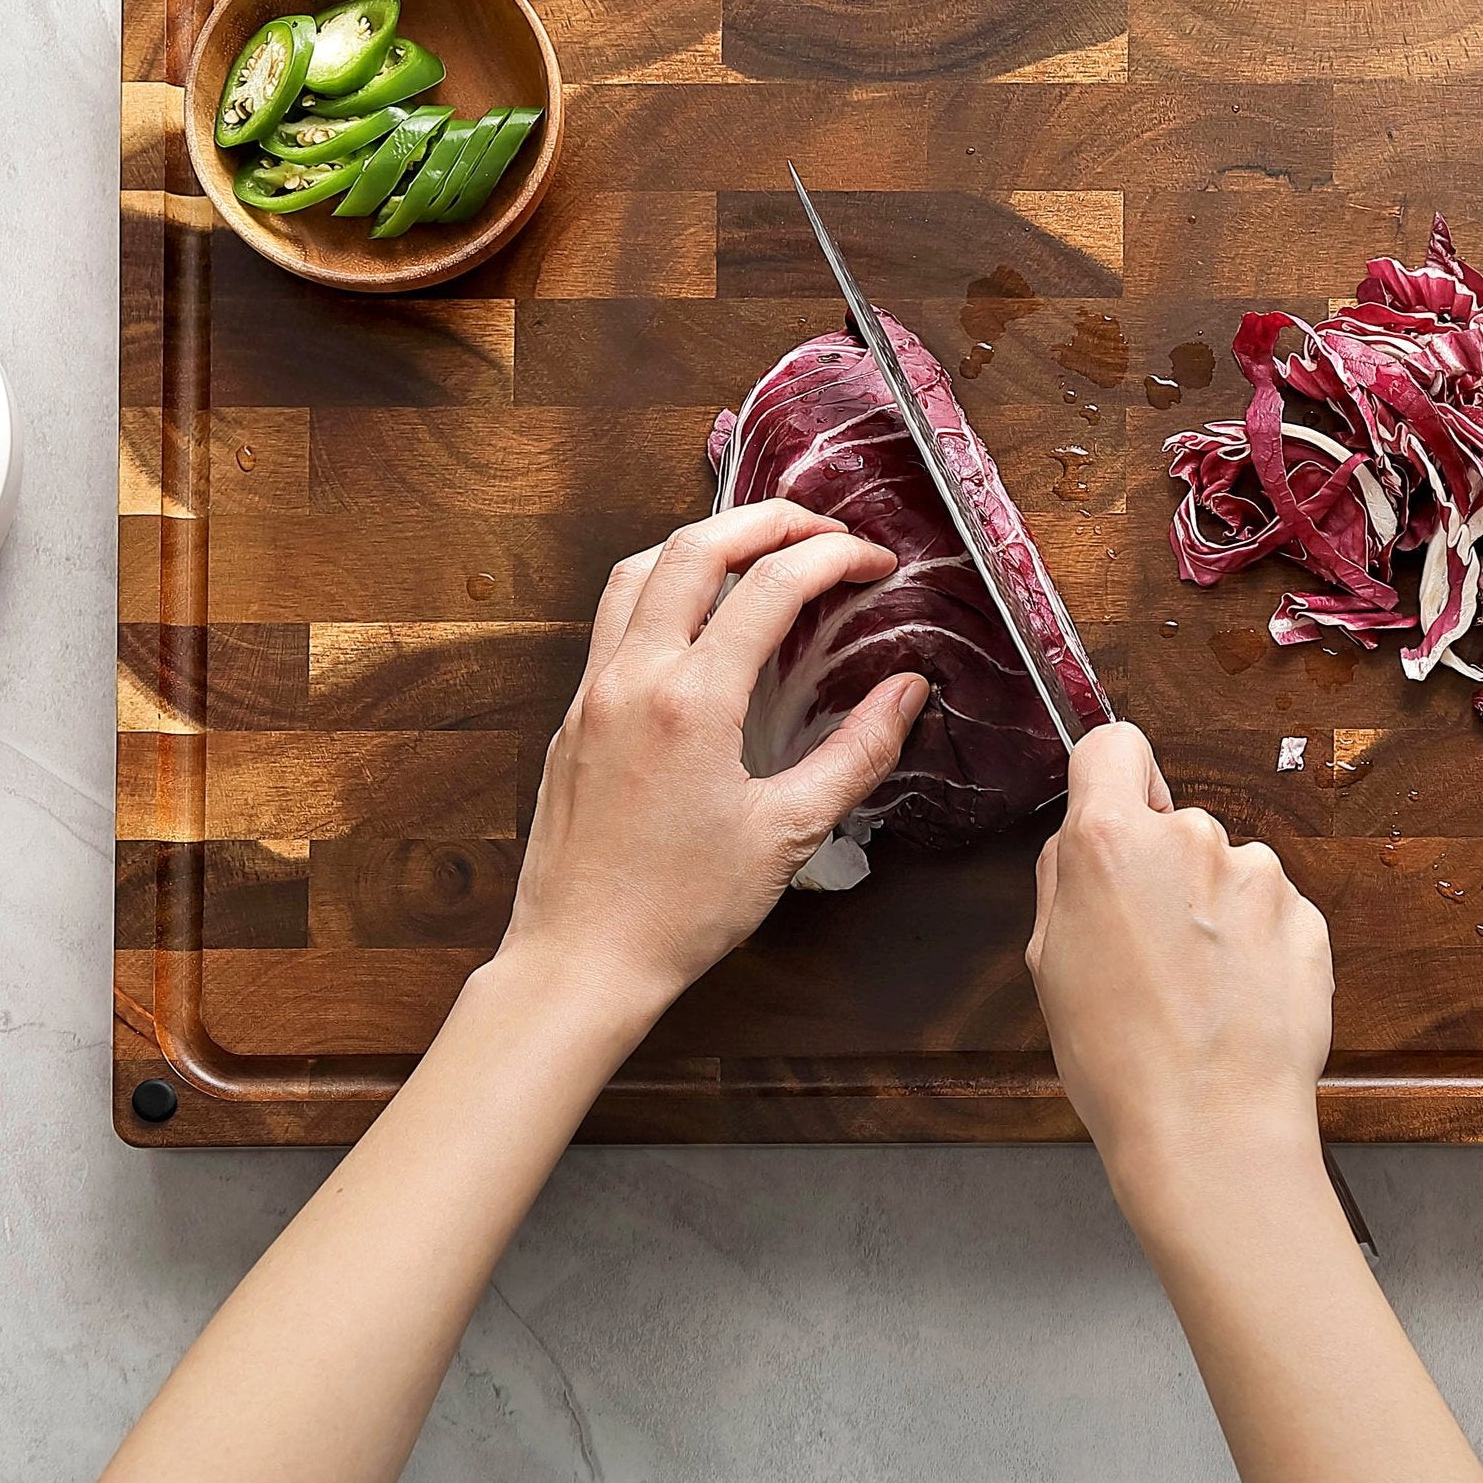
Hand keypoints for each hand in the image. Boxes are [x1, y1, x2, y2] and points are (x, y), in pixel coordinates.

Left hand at [499, 501, 928, 1030]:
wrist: (578, 963)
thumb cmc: (682, 911)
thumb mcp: (788, 833)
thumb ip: (858, 752)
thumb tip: (909, 690)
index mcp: (691, 701)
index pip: (771, 585)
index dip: (834, 558)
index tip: (876, 563)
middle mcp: (633, 676)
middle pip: (697, 545)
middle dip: (770, 519)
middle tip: (825, 530)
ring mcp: (593, 690)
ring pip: (640, 567)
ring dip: (704, 540)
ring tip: (760, 550)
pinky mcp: (573, 714)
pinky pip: (615, 616)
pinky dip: (664, 586)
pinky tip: (700, 617)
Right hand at [1026, 723, 1333, 1217]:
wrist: (1212, 1130)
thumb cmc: (1120, 1059)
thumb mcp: (1047, 962)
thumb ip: (1064, 879)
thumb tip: (1081, 840)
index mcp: (1113, 840)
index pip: (1114, 745)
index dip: (1112, 775)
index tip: (1117, 809)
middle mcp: (1192, 838)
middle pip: (1174, 823)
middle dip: (1162, 869)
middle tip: (1149, 950)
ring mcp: (1259, 876)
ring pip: (1226, 871)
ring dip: (1214, 911)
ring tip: (1198, 991)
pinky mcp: (1308, 919)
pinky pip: (1273, 914)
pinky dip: (1258, 947)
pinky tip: (1238, 1003)